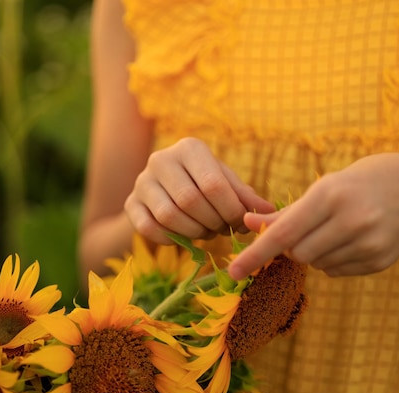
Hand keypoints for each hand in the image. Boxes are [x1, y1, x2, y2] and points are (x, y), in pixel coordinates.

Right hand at [125, 137, 274, 244]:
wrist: (163, 190)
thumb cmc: (202, 184)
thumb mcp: (225, 183)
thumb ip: (244, 196)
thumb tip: (267, 211)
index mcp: (189, 148)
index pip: (213, 184)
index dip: (230, 210)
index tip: (240, 223)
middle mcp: (161, 159)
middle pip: (190, 201)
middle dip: (213, 222)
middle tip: (223, 229)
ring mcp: (142, 181)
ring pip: (169, 216)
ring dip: (194, 232)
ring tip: (206, 232)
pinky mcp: (130, 203)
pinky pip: (149, 228)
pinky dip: (171, 239)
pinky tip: (184, 237)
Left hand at [228, 153, 398, 278]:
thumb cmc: (356, 186)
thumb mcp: (321, 188)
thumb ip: (284, 213)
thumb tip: (248, 222)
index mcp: (330, 196)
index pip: (283, 234)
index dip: (255, 254)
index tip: (232, 271)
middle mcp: (351, 220)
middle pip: (297, 254)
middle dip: (293, 247)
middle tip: (309, 229)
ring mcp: (368, 243)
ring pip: (316, 265)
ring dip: (314, 253)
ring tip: (335, 230)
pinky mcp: (380, 261)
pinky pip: (335, 271)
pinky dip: (333, 260)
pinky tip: (351, 240)